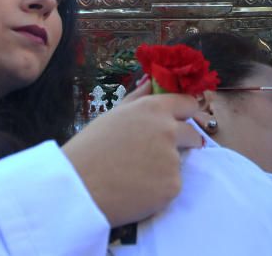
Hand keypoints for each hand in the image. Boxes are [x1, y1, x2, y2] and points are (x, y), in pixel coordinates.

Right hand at [62, 80, 202, 226]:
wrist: (78, 188)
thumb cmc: (90, 148)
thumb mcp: (114, 115)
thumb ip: (139, 97)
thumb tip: (152, 81)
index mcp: (154, 108)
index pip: (188, 104)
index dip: (184, 114)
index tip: (179, 122)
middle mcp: (169, 130)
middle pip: (193, 133)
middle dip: (183, 142)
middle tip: (156, 154)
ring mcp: (173, 159)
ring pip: (179, 162)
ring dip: (165, 168)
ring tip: (135, 174)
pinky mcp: (173, 186)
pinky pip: (172, 185)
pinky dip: (159, 189)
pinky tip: (136, 190)